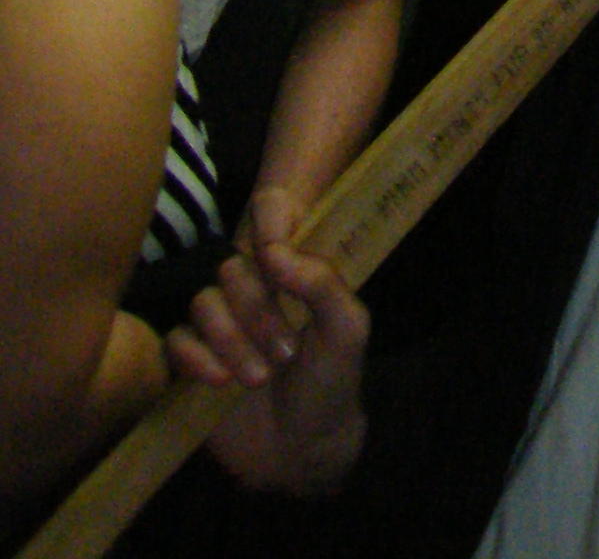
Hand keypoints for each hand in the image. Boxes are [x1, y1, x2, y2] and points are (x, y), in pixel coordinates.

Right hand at [170, 234, 367, 493]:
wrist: (301, 451)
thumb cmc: (331, 384)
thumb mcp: (345, 331)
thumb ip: (322, 284)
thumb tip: (275, 251)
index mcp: (293, 275)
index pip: (270, 223)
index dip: (266, 225)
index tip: (273, 253)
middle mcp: (254, 293)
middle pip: (233, 269)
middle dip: (257, 310)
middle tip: (285, 352)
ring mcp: (221, 327)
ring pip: (204, 303)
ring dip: (230, 338)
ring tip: (258, 378)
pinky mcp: (192, 362)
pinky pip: (176, 340)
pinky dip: (195, 356)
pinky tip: (219, 381)